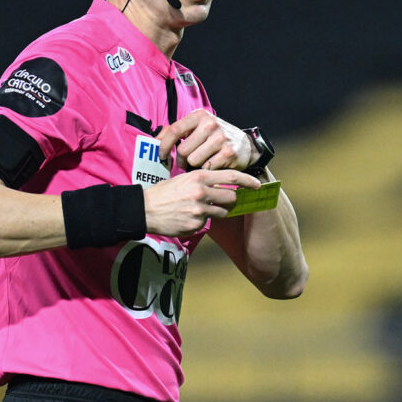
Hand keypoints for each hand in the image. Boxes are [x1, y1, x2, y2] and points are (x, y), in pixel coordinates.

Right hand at [144, 168, 260, 237]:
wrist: (144, 210)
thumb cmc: (163, 193)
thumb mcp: (182, 178)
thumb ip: (202, 180)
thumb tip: (220, 184)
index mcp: (198, 177)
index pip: (231, 176)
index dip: (248, 180)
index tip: (257, 184)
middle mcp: (201, 192)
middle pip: (231, 197)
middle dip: (229, 200)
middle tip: (221, 200)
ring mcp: (199, 210)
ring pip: (222, 213)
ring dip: (216, 212)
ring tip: (199, 209)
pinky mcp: (195, 225)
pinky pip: (207, 224)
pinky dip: (201, 222)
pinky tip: (187, 218)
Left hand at [158, 108, 255, 170]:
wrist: (245, 145)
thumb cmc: (215, 137)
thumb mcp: (197, 127)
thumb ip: (177, 131)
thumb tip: (154, 140)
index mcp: (200, 115)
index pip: (174, 130)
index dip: (163, 145)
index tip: (161, 156)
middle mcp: (210, 124)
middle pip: (182, 150)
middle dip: (181, 160)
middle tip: (186, 162)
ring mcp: (220, 138)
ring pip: (193, 161)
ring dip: (193, 166)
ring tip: (201, 162)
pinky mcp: (228, 152)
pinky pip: (206, 168)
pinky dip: (206, 169)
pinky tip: (211, 164)